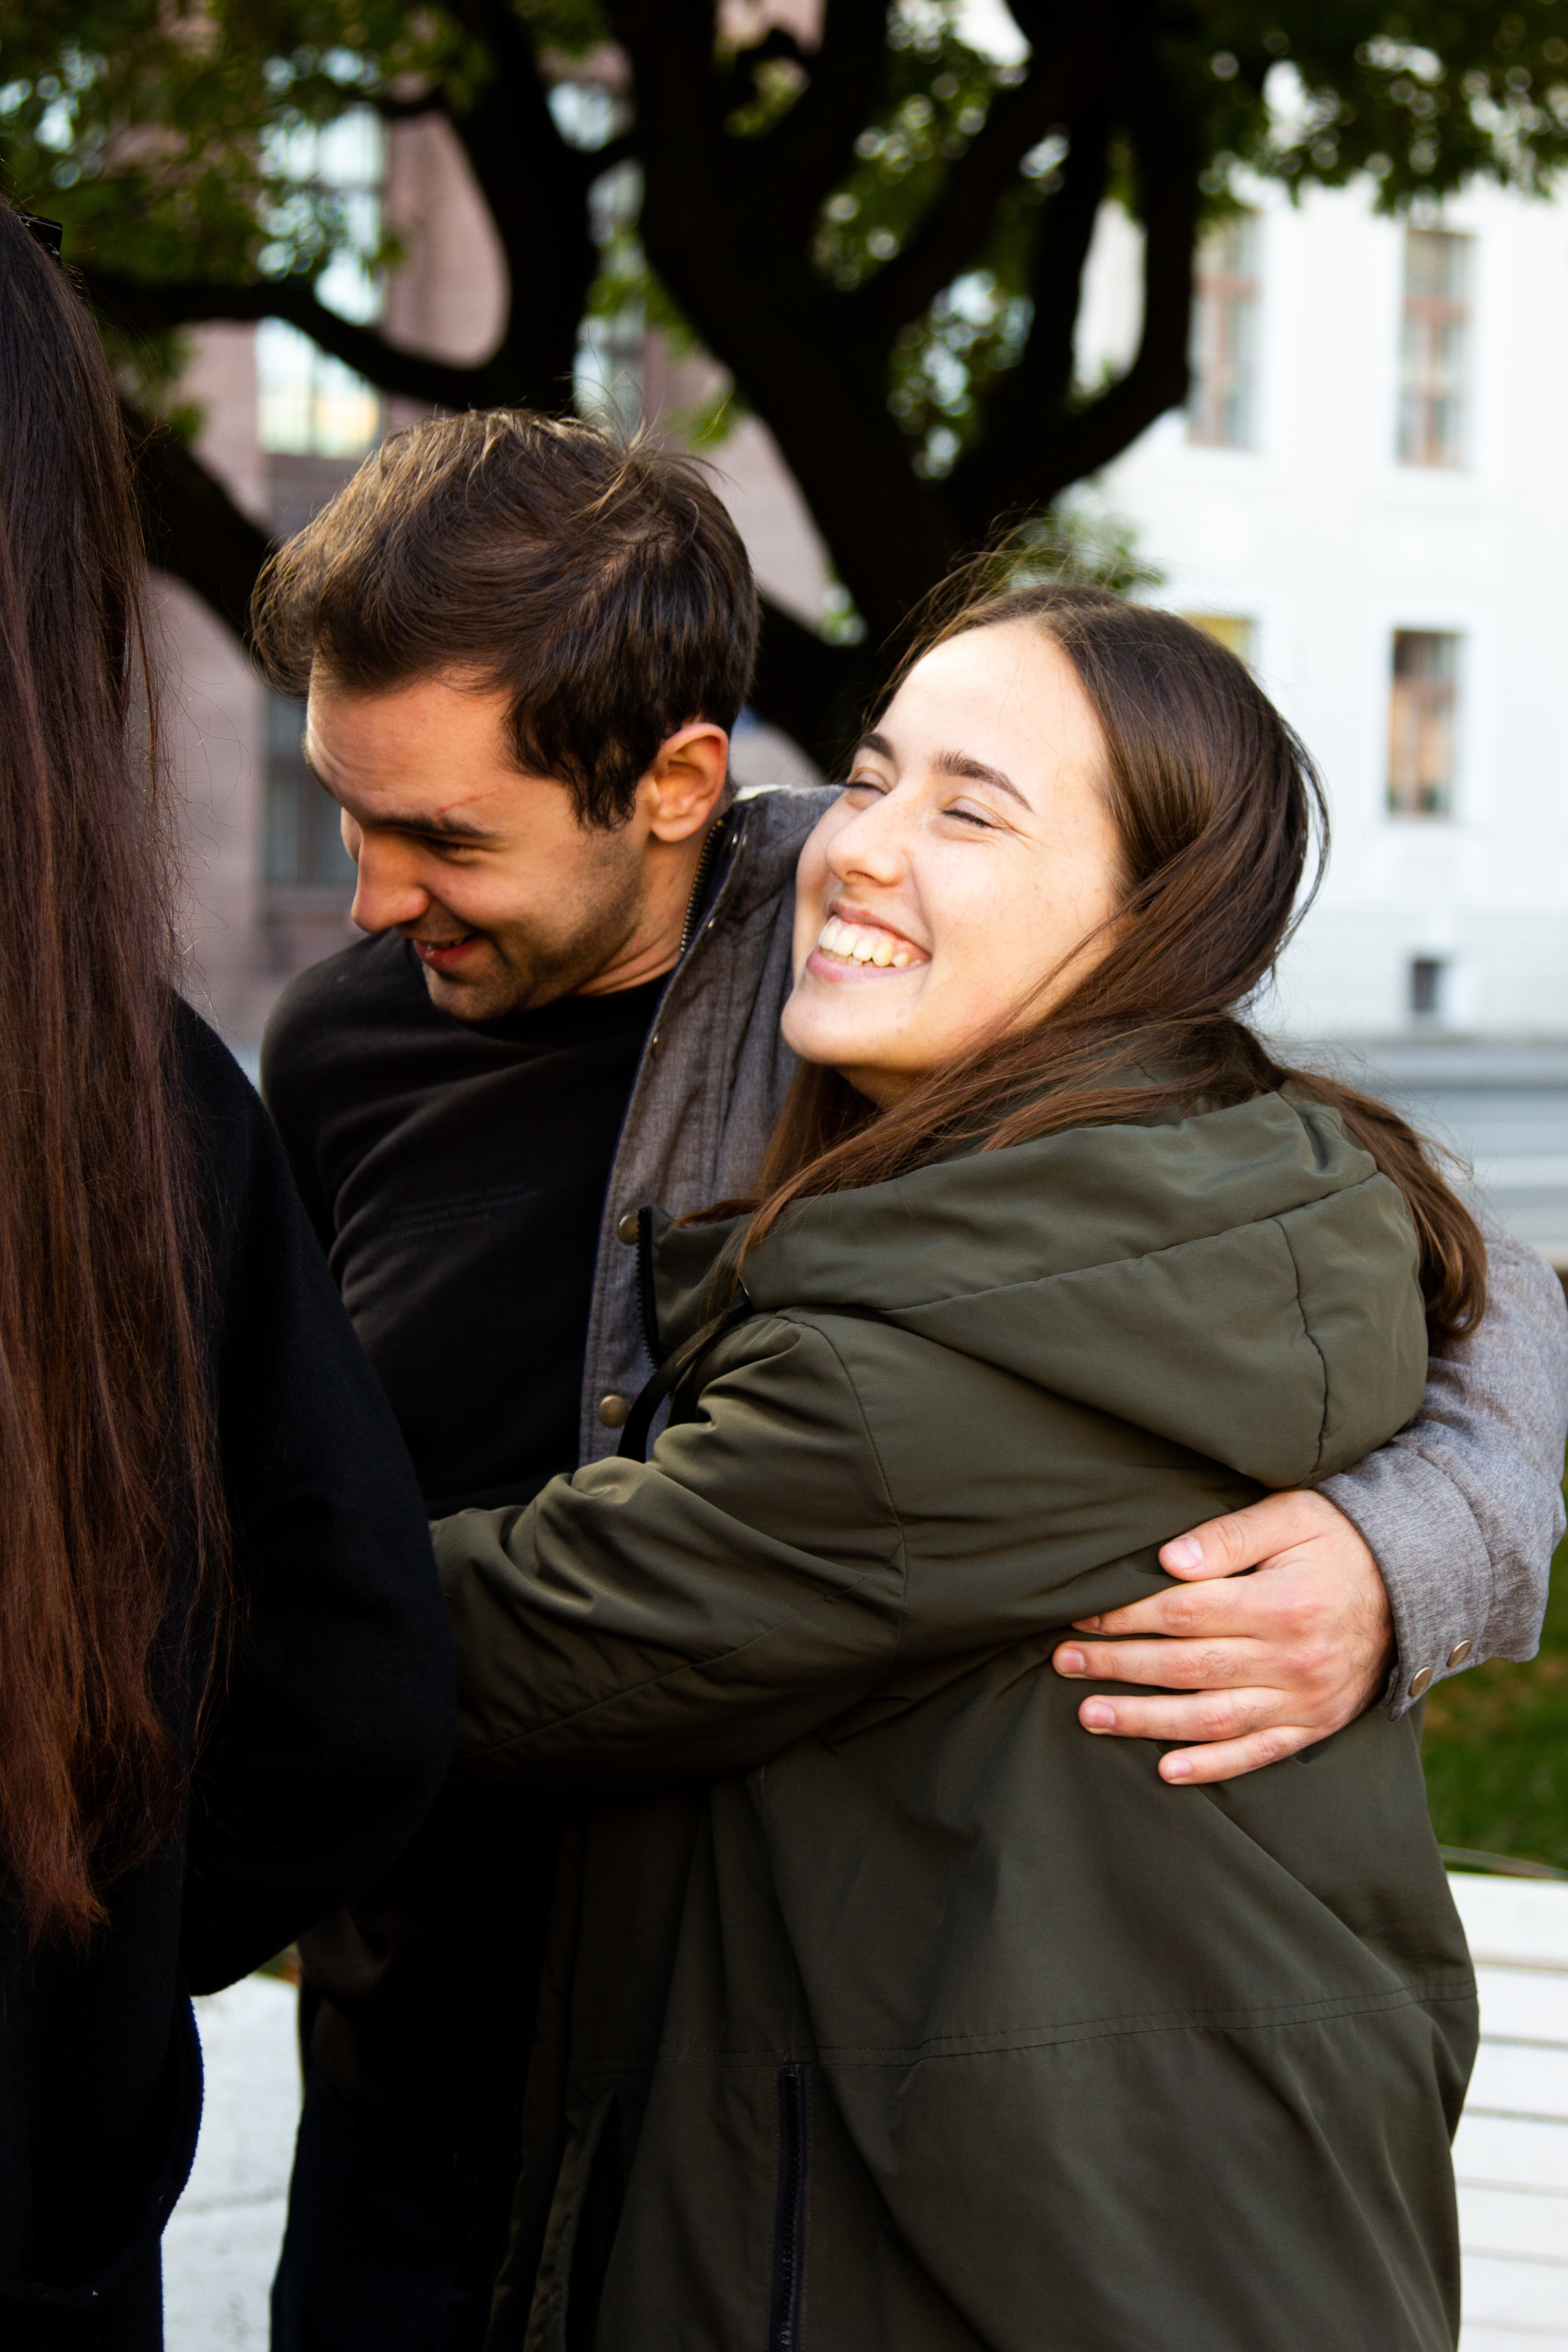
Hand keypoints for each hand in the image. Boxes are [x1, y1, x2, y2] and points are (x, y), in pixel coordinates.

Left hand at [1051, 1490, 1393, 1785]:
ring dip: (1146, 1722)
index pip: (1184, 1614)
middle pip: (1187, 1668)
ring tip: (1091, 1716)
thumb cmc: (1339, 1540)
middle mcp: (1292, 1659)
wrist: (1415, 1582)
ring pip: (1212, 1719)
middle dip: (1119, 1667)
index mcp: (1281, 1604)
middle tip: (1065, 1662)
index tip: (1082, 1615)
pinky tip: (1166, 1769)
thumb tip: (1167, 1560)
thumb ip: (1227, 1537)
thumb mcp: (1290, 1517)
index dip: (1127, 1617)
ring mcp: (1305, 1700)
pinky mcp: (1315, 1725)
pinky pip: (1257, 1753)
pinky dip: (1211, 1765)